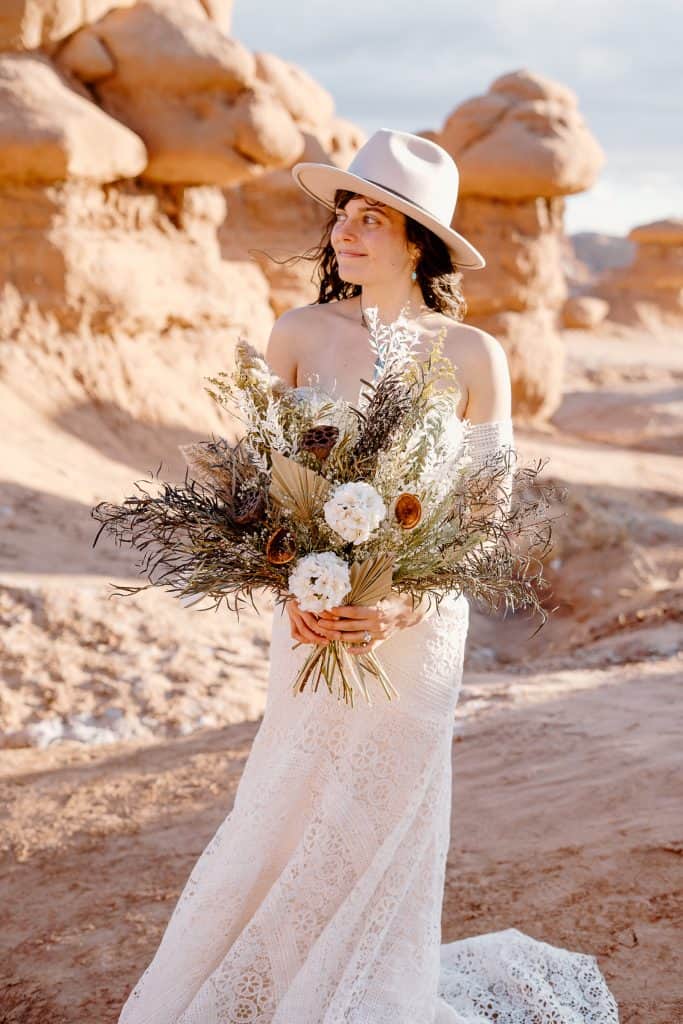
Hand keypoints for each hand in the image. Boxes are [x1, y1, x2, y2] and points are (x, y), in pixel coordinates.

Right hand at [284, 596, 333, 646]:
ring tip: (326, 642)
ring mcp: (292, 614)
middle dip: (325, 631)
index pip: (317, 609)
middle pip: (311, 622)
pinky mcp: (290, 620)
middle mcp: (297, 606)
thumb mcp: (315, 592)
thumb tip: (336, 616)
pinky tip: (313, 642)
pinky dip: (304, 639)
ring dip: (316, 638)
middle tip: (337, 636)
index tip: (338, 619)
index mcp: (303, 598)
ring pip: (303, 630)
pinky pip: (295, 633)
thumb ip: (324, 602)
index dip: (328, 616)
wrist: (291, 589)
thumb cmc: (308, 591)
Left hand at [313, 591, 432, 653]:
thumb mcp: (385, 588)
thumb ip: (371, 584)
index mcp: (377, 610)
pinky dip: (357, 650)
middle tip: (319, 622)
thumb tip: (359, 567)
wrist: (413, 610)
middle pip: (350, 626)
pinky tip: (346, 650)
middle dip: (333, 625)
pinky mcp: (381, 641)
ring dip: (339, 637)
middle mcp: (377, 624)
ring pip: (355, 638)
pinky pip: (368, 648)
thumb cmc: (396, 596)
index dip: (339, 611)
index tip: (327, 609)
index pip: (353, 612)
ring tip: (326, 633)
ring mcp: (379, 634)